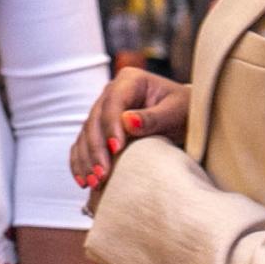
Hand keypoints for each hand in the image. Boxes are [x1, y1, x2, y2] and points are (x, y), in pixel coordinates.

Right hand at [69, 70, 192, 190]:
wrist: (184, 117)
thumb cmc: (184, 110)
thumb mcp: (176, 111)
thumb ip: (153, 117)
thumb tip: (127, 121)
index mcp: (130, 80)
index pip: (113, 102)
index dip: (111, 126)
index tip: (116, 149)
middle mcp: (111, 93)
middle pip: (95, 120)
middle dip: (97, 149)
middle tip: (102, 174)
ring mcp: (103, 110)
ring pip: (86, 135)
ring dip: (87, 160)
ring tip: (93, 182)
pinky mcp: (100, 129)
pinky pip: (83, 145)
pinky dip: (80, 162)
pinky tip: (83, 181)